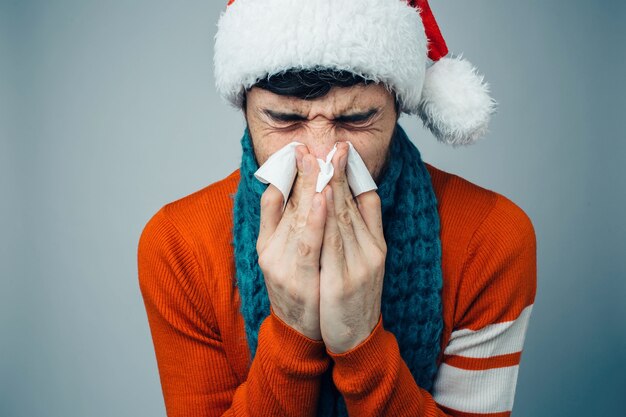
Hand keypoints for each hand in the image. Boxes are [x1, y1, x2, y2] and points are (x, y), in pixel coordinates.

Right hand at [256, 146, 326, 339]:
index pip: (278, 198)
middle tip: (312, 143)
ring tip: (319, 160)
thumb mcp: (279, 255)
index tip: (300, 147)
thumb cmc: (297, 288)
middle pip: (288, 203)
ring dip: (310, 186)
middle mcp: (270, 248)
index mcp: (267, 240)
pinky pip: (308, 243)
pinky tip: (324, 196)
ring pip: (298, 217)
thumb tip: (285, 187)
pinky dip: (315, 218)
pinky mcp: (296, 278)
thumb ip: (280, 221)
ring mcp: (281, 263)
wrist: (298, 333)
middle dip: (302, 171)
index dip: (289, 171)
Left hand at [319, 142, 386, 353]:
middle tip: (327, 143)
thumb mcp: (369, 261)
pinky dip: (324, 217)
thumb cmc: (356, 296)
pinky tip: (317, 196)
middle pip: (351, 204)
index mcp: (376, 244)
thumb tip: (360, 194)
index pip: (364, 201)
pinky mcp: (342, 282)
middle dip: (337, 172)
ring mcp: (358, 266)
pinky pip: (330, 244)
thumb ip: (366, 228)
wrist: (356, 338)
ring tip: (319, 160)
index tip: (341, 148)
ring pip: (342, 219)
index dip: (352, 173)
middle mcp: (371, 251)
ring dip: (329, 186)